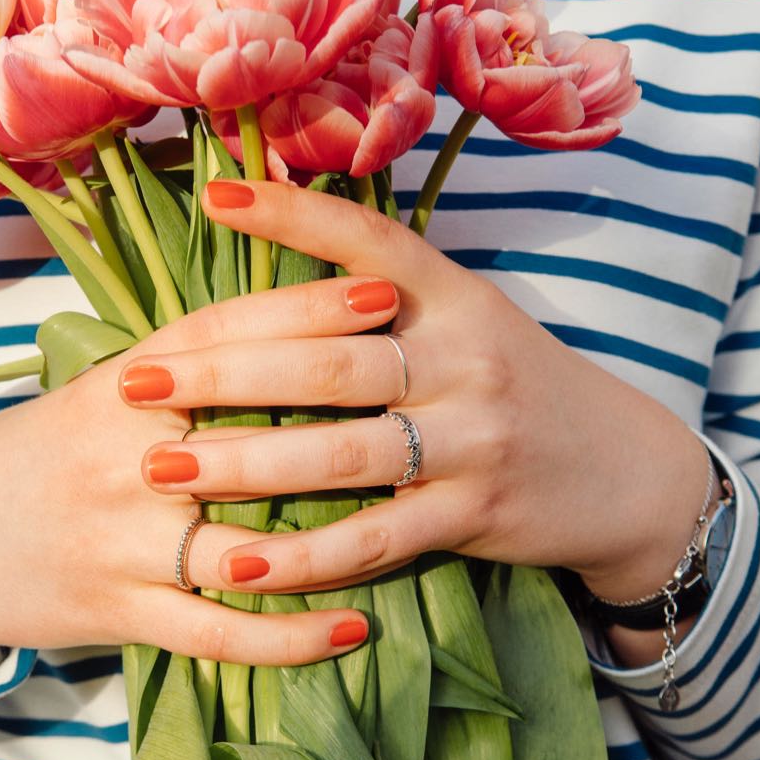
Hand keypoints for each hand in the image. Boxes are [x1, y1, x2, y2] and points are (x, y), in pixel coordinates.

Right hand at [0, 282, 401, 665]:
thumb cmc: (44, 453)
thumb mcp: (99, 391)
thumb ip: (185, 364)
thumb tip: (290, 321)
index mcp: (120, 387)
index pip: (224, 338)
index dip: (307, 311)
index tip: (386, 290)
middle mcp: (120, 456)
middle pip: (248, 434)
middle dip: (342, 416)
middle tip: (430, 399)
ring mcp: (119, 540)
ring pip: (244, 544)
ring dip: (332, 543)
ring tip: (417, 530)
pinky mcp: (117, 612)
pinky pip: (217, 633)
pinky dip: (289, 637)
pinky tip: (355, 631)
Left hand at [122, 178, 706, 619]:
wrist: (622, 470)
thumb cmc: (516, 386)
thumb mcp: (470, 321)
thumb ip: (390, 299)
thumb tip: (281, 267)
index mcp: (456, 295)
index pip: (367, 241)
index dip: (291, 216)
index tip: (212, 194)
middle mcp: (466, 356)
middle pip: (327, 357)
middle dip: (223, 370)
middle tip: (137, 381)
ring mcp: (474, 437)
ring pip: (340, 451)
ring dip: (244, 462)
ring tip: (162, 469)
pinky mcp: (475, 513)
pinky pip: (374, 538)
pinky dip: (302, 557)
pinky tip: (237, 565)